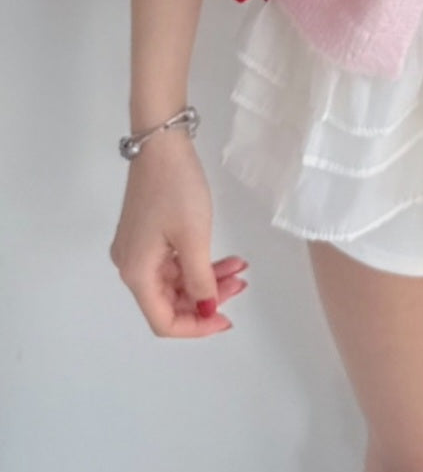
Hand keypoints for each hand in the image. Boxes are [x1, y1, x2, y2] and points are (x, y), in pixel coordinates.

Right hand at [109, 129, 248, 336]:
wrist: (161, 145)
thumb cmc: (176, 190)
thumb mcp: (194, 238)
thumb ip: (201, 280)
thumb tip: (207, 309)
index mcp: (137, 273)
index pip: (164, 320)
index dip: (196, 326)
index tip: (226, 319)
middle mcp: (132, 266)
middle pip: (170, 301)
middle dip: (207, 298)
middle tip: (240, 284)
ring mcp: (139, 249)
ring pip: (176, 280)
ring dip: (207, 278)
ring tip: (239, 269)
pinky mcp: (148, 234)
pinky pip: (174, 261)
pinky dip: (199, 262)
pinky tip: (226, 257)